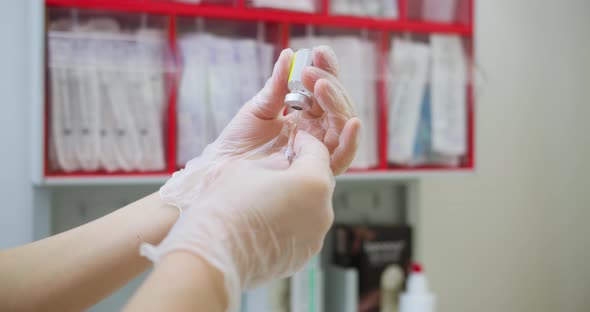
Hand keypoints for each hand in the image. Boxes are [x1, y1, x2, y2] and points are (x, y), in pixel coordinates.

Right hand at [141, 131, 334, 311]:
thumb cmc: (225, 207)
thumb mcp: (247, 168)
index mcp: (312, 182)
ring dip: (297, 197)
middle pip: (319, 181)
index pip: (317, 152)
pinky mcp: (303, 256)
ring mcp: (315, 237)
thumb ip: (274, 162)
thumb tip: (283, 164)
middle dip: (303, 170)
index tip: (292, 140)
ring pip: (312, 207)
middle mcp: (322, 211)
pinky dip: (291, 222)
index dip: (303, 142)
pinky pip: (302, 230)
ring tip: (270, 196)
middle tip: (281, 166)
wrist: (211, 257)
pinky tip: (266, 220)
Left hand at [161, 46, 359, 209]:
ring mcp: (317, 151)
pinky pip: (342, 158)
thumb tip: (290, 55)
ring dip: (337, 103)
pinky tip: (351, 123)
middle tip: (312, 72)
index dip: (326, 69)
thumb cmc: (236, 142)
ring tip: (320, 85)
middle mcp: (316, 133)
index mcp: (304, 117)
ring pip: (342, 126)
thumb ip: (277, 86)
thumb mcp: (258, 108)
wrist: (219, 170)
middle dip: (330, 84)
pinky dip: (350, 140)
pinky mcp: (316, 171)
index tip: (318, 52)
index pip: (324, 90)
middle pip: (337, 106)